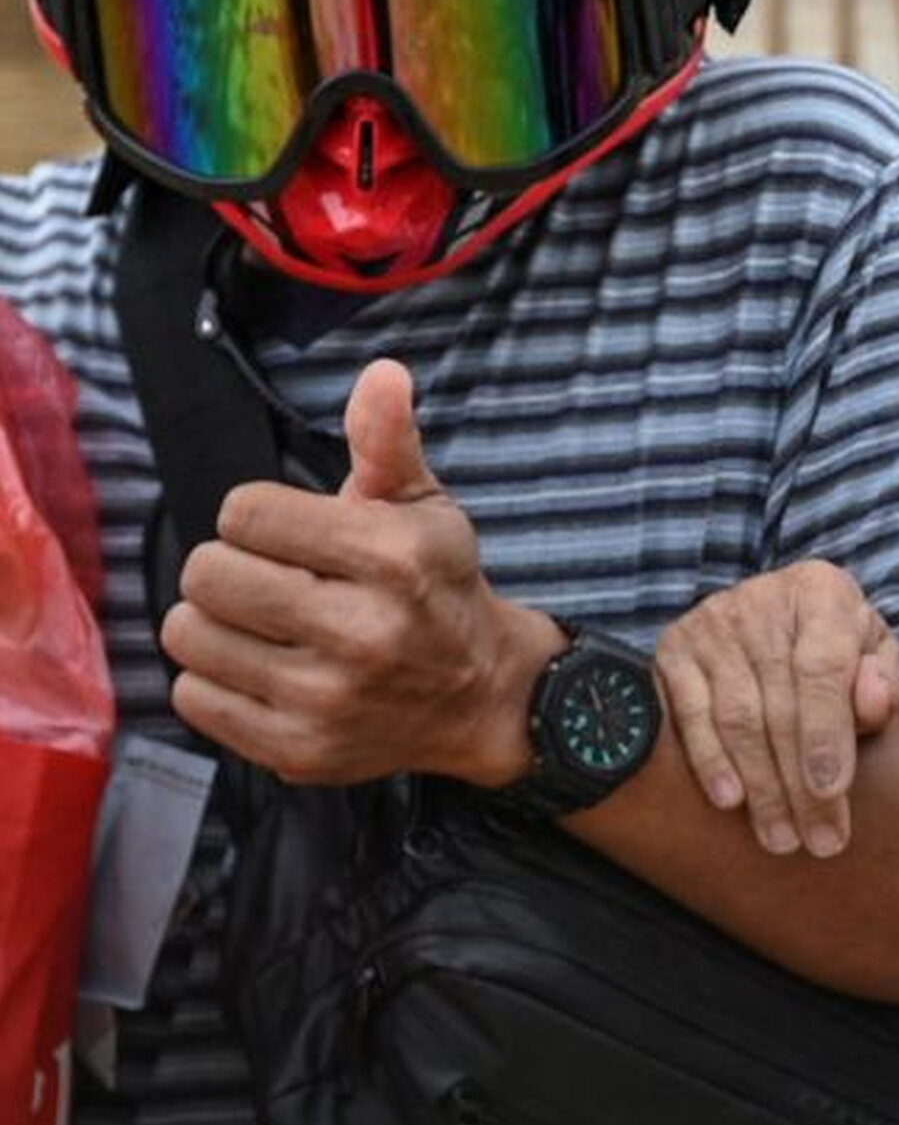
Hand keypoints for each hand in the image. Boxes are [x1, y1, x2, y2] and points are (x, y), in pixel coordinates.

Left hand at [162, 359, 555, 786]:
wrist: (484, 698)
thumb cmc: (440, 591)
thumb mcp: (427, 509)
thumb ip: (388, 442)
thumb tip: (382, 374)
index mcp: (392, 560)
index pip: (244, 512)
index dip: (260, 516)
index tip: (296, 537)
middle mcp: (363, 633)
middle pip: (208, 573)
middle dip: (232, 567)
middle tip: (272, 581)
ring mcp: (327, 699)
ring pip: (189, 635)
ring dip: (215, 623)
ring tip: (262, 624)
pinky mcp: (299, 750)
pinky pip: (193, 697)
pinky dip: (215, 679)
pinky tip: (262, 669)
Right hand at [655, 560, 898, 856]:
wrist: (776, 608)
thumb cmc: (839, 644)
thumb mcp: (874, 652)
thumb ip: (884, 679)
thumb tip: (872, 704)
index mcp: (821, 593)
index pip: (822, 668)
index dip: (826, 733)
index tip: (832, 791)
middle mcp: (760, 602)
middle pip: (779, 705)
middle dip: (799, 783)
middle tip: (818, 840)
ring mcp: (711, 624)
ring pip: (736, 719)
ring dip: (760, 786)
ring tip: (781, 838)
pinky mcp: (673, 649)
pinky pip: (689, 714)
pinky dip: (708, 761)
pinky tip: (729, 801)